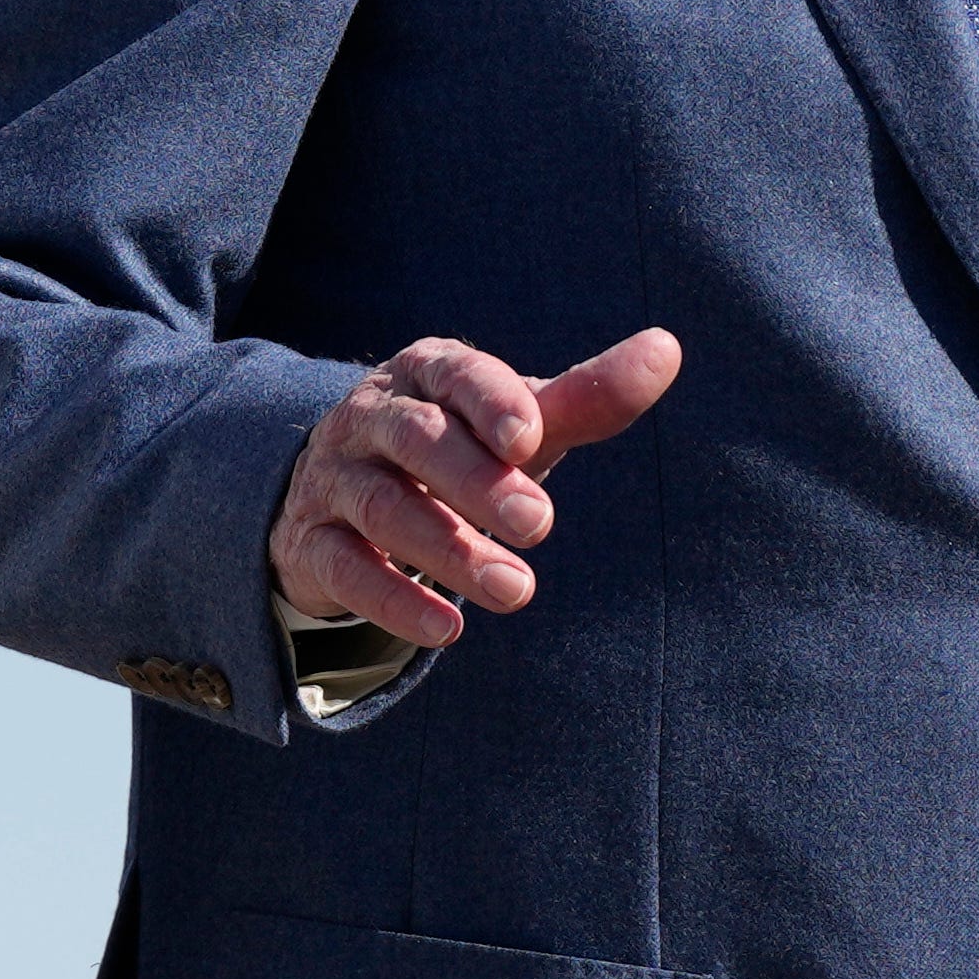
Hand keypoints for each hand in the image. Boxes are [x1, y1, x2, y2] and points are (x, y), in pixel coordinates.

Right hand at [267, 330, 685, 649]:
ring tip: (518, 590)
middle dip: (475, 481)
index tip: (530, 439)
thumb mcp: (516, 425)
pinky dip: (394, 599)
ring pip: (384, 506)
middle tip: (539, 524)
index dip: (490, 403)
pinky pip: (345, 569)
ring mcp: (334, 479)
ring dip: (450, 550)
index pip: (455, 376)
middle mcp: (370, 416)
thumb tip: (666, 349)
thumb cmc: (457, 447)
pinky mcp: (312, 543)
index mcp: (425, 373)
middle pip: (415, 439)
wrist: (344, 497)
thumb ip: (585, 398)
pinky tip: (448, 628)